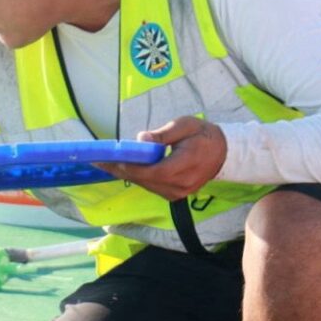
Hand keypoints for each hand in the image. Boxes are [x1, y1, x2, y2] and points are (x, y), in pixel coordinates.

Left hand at [102, 117, 227, 199]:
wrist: (223, 153)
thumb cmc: (203, 134)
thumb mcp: (185, 125)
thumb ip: (163, 134)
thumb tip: (141, 139)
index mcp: (186, 164)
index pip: (152, 171)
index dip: (130, 167)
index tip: (110, 159)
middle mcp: (180, 184)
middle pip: (145, 180)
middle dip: (120, 170)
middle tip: (98, 160)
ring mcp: (178, 193)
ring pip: (146, 185)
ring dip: (126, 174)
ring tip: (105, 163)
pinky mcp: (175, 195)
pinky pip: (151, 186)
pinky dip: (137, 177)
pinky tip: (122, 168)